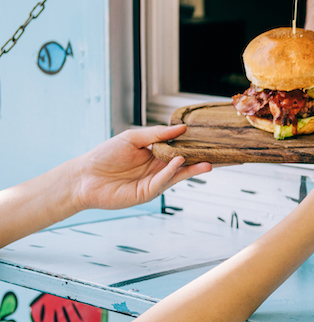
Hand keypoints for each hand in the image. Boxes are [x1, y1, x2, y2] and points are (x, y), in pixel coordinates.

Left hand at [69, 125, 211, 210]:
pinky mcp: (147, 193)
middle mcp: (157, 169)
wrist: (84, 176)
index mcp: (155, 154)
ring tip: (209, 163)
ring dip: (193, 170)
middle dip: (202, 161)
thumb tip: (181, 128)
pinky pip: (163, 181)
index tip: (211, 140)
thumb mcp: (133, 137)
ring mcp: (154, 182)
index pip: (180, 149)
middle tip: (221, 156)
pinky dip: (171, 172)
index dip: (195, 146)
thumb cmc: (104, 155)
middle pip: (185, 164)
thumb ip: (157, 133)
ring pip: (178, 175)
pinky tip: (179, 162)